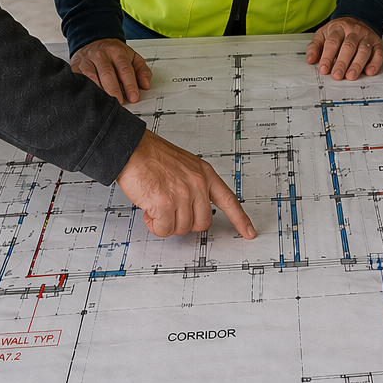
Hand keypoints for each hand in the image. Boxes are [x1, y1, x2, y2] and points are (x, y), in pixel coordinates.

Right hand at [71, 37, 151, 103]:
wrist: (94, 40)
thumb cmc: (113, 52)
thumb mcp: (132, 57)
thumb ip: (142, 70)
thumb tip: (146, 85)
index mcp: (117, 52)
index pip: (124, 69)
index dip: (129, 84)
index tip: (133, 97)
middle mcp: (101, 55)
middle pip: (107, 74)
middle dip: (114, 91)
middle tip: (119, 103)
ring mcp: (87, 61)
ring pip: (91, 78)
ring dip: (99, 92)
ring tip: (105, 103)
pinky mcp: (76, 68)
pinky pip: (79, 80)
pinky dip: (85, 90)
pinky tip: (90, 98)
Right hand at [116, 131, 255, 238]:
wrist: (132, 150)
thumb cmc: (154, 156)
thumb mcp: (186, 166)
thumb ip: (196, 186)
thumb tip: (195, 210)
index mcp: (205, 174)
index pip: (229, 201)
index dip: (240, 220)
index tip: (249, 232)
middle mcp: (197, 185)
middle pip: (203, 223)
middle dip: (186, 223)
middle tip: (171, 212)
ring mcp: (182, 194)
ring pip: (182, 228)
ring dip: (167, 224)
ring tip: (157, 207)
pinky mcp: (164, 203)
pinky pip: (164, 229)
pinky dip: (155, 225)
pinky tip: (149, 211)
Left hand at [306, 17, 382, 80]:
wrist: (358, 18)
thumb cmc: (339, 31)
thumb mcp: (323, 34)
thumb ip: (315, 47)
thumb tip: (310, 59)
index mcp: (338, 28)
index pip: (333, 42)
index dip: (327, 57)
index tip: (324, 69)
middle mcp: (354, 31)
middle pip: (348, 46)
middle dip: (342, 62)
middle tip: (337, 75)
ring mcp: (366, 37)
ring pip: (363, 50)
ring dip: (357, 64)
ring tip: (351, 76)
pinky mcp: (377, 43)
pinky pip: (378, 53)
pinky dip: (375, 63)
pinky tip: (369, 71)